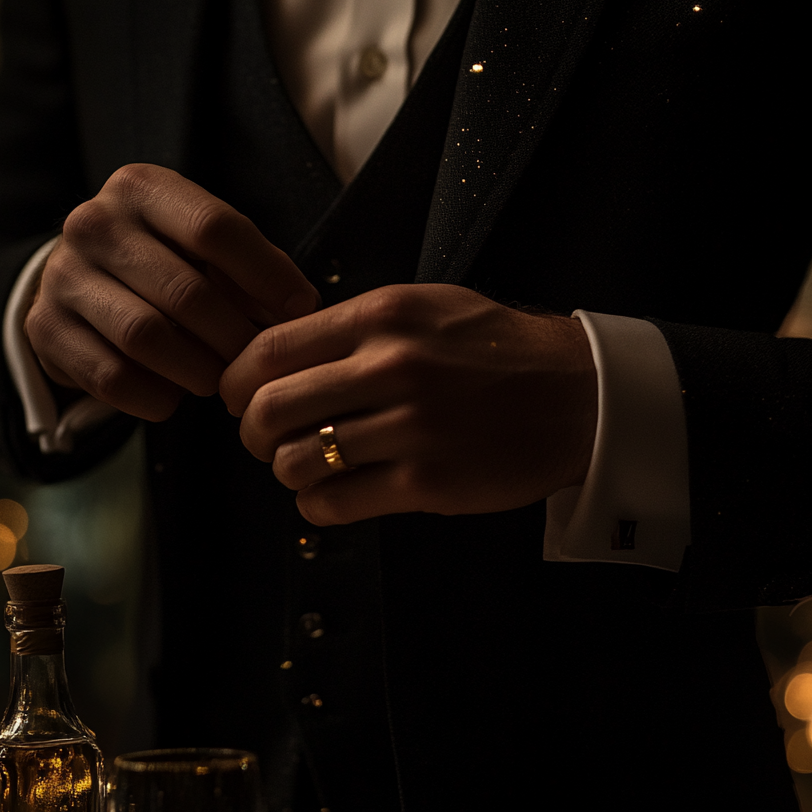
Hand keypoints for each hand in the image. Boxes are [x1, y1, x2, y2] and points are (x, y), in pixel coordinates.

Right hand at [24, 164, 319, 419]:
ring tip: (218, 380)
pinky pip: (112, 378)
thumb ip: (253, 266)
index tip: (301, 309)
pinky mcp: (44, 329)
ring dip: (198, 371)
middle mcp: (94, 222)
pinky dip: (156, 397)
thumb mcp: (204, 247)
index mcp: (141, 188)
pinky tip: (173, 395)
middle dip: (235, 338)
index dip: (268, 274)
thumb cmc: (165, 262)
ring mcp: (63, 276)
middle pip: (186, 292)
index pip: (215, 228)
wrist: (79, 284)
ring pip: (146, 338)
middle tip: (256, 363)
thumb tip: (299, 308)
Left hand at [219, 284, 597, 524]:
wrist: (576, 394)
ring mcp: (410, 428)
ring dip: (286, 470)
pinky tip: (329, 494)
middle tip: (264, 438)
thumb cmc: (494, 348)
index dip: (235, 380)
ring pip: (296, 461)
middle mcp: (391, 367)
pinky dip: (315, 505)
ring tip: (305, 466)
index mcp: (382, 316)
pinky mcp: (427, 482)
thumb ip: (353, 325)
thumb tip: (277, 353)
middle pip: (269, 408)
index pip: (269, 349)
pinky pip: (334, 503)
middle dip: (251, 432)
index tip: (236, 396)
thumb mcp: (424, 307)